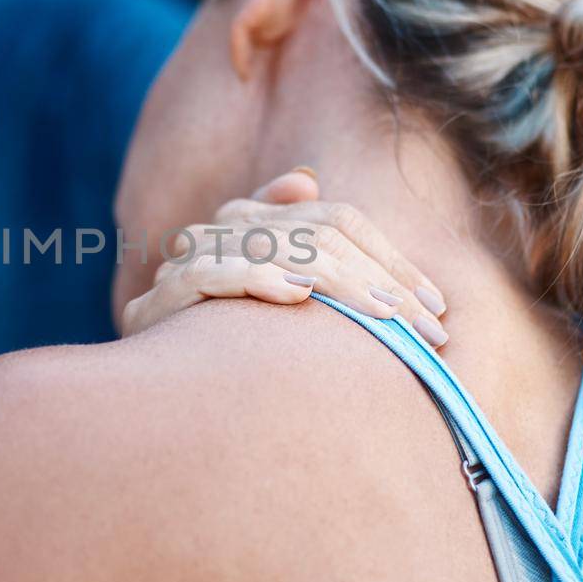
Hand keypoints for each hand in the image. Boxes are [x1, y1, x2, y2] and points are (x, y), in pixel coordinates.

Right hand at [120, 168, 449, 345]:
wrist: (148, 402)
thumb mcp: (276, 303)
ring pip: (270, 248)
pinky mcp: (155, 306)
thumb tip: (305, 179)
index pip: (332, 218)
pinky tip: (297, 297)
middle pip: (310, 232)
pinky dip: (256, 279)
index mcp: (247, 225)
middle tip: (426, 325)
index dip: (387, 255)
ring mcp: (181, 268)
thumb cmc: (227, 355)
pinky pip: (209, 276)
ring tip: (383, 317)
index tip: (435, 302)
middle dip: (377, 279)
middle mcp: (214, 234)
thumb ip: (306, 253)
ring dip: (337, 282)